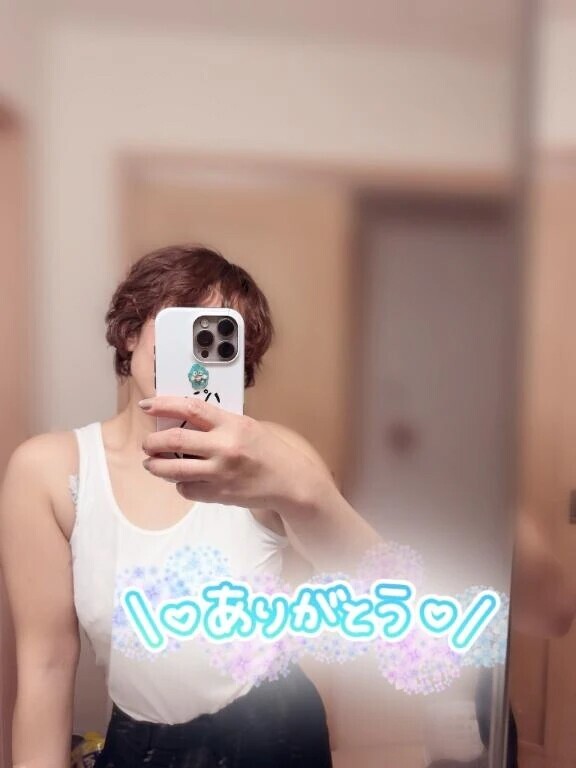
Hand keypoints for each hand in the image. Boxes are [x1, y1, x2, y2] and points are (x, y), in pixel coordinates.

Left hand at [139, 396, 327, 510]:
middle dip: (152, 442)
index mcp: (232, 424)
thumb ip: (217, 423)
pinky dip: (180, 484)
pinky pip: (186, 489)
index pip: (190, 408)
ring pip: (173, 470)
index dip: (164, 405)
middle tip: (148, 443)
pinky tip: (184, 479)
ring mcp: (220, 473)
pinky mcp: (219, 495)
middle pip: (174, 441)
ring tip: (151, 463)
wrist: (290, 482)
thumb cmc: (268, 452)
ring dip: (155, 466)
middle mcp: (224, 448)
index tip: (148, 405)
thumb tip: (181, 420)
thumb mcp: (246, 426)